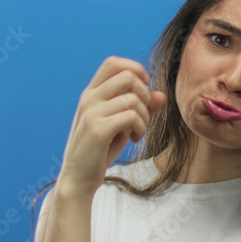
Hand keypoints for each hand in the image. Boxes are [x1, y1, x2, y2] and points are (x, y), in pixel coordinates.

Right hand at [58, 56, 166, 196]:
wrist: (78, 178)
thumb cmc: (100, 150)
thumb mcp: (122, 125)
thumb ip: (140, 108)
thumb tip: (161, 94)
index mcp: (91, 94)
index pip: (113, 63)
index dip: (135, 69)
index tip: (145, 88)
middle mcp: (89, 99)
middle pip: (127, 76)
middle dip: (144, 94)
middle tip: (143, 115)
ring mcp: (91, 113)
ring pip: (133, 99)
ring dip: (145, 116)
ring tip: (139, 131)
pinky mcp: (98, 130)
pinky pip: (131, 116)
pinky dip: (141, 127)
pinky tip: (135, 138)